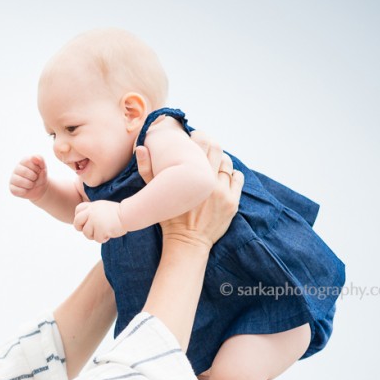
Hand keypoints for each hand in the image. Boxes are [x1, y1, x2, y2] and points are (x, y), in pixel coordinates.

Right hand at [9, 155, 48, 201]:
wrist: (40, 188)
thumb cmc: (40, 176)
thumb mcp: (43, 167)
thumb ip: (40, 160)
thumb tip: (33, 157)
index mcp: (24, 161)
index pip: (28, 162)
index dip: (36, 168)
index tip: (38, 171)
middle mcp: (16, 169)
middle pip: (24, 172)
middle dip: (34, 177)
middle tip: (35, 178)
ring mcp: (13, 178)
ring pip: (21, 181)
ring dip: (30, 184)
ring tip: (31, 184)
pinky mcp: (12, 188)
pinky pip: (19, 190)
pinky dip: (26, 191)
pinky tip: (27, 189)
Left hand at [73, 200, 126, 242]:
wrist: (128, 214)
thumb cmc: (118, 212)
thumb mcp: (102, 207)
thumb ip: (93, 212)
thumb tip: (84, 224)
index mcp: (92, 206)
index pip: (78, 210)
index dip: (79, 218)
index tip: (85, 222)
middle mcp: (91, 213)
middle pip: (77, 222)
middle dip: (81, 228)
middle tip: (89, 232)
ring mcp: (95, 221)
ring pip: (86, 233)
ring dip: (94, 236)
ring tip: (103, 232)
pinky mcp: (100, 229)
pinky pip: (97, 239)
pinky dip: (103, 239)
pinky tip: (110, 234)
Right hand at [138, 132, 240, 248]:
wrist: (186, 243)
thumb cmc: (169, 218)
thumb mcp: (154, 193)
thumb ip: (147, 169)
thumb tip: (141, 148)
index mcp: (191, 176)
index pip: (202, 143)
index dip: (200, 136)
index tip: (195, 139)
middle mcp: (209, 182)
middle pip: (218, 149)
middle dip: (211, 145)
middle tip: (205, 149)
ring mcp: (223, 192)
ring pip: (228, 164)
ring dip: (222, 160)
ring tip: (214, 165)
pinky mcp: (232, 202)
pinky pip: (238, 178)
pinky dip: (233, 174)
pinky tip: (224, 177)